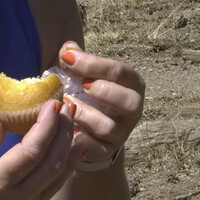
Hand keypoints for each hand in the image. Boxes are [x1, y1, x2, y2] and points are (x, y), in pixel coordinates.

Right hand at [0, 100, 77, 199]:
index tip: (52, 104)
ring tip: (75, 124)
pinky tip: (72, 153)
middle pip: (52, 161)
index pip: (32, 150)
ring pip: (58, 176)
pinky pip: (53, 187)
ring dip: (68, 148)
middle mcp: (19, 198)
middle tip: (68, 107)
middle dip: (63, 132)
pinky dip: (66, 167)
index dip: (46, 126)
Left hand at [55, 42, 145, 169]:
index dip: (93, 64)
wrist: (90, 129)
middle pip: (130, 102)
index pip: (120, 72)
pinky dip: (80, 139)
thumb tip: (68, 48)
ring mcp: (122, 132)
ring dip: (85, 115)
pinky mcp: (107, 151)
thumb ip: (77, 60)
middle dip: (103, 91)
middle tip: (79, 86)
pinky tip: (66, 128)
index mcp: (131, 85)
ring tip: (66, 105)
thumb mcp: (86, 74)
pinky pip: (97, 149)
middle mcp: (133, 109)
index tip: (67, 58)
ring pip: (109, 127)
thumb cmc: (89, 94)